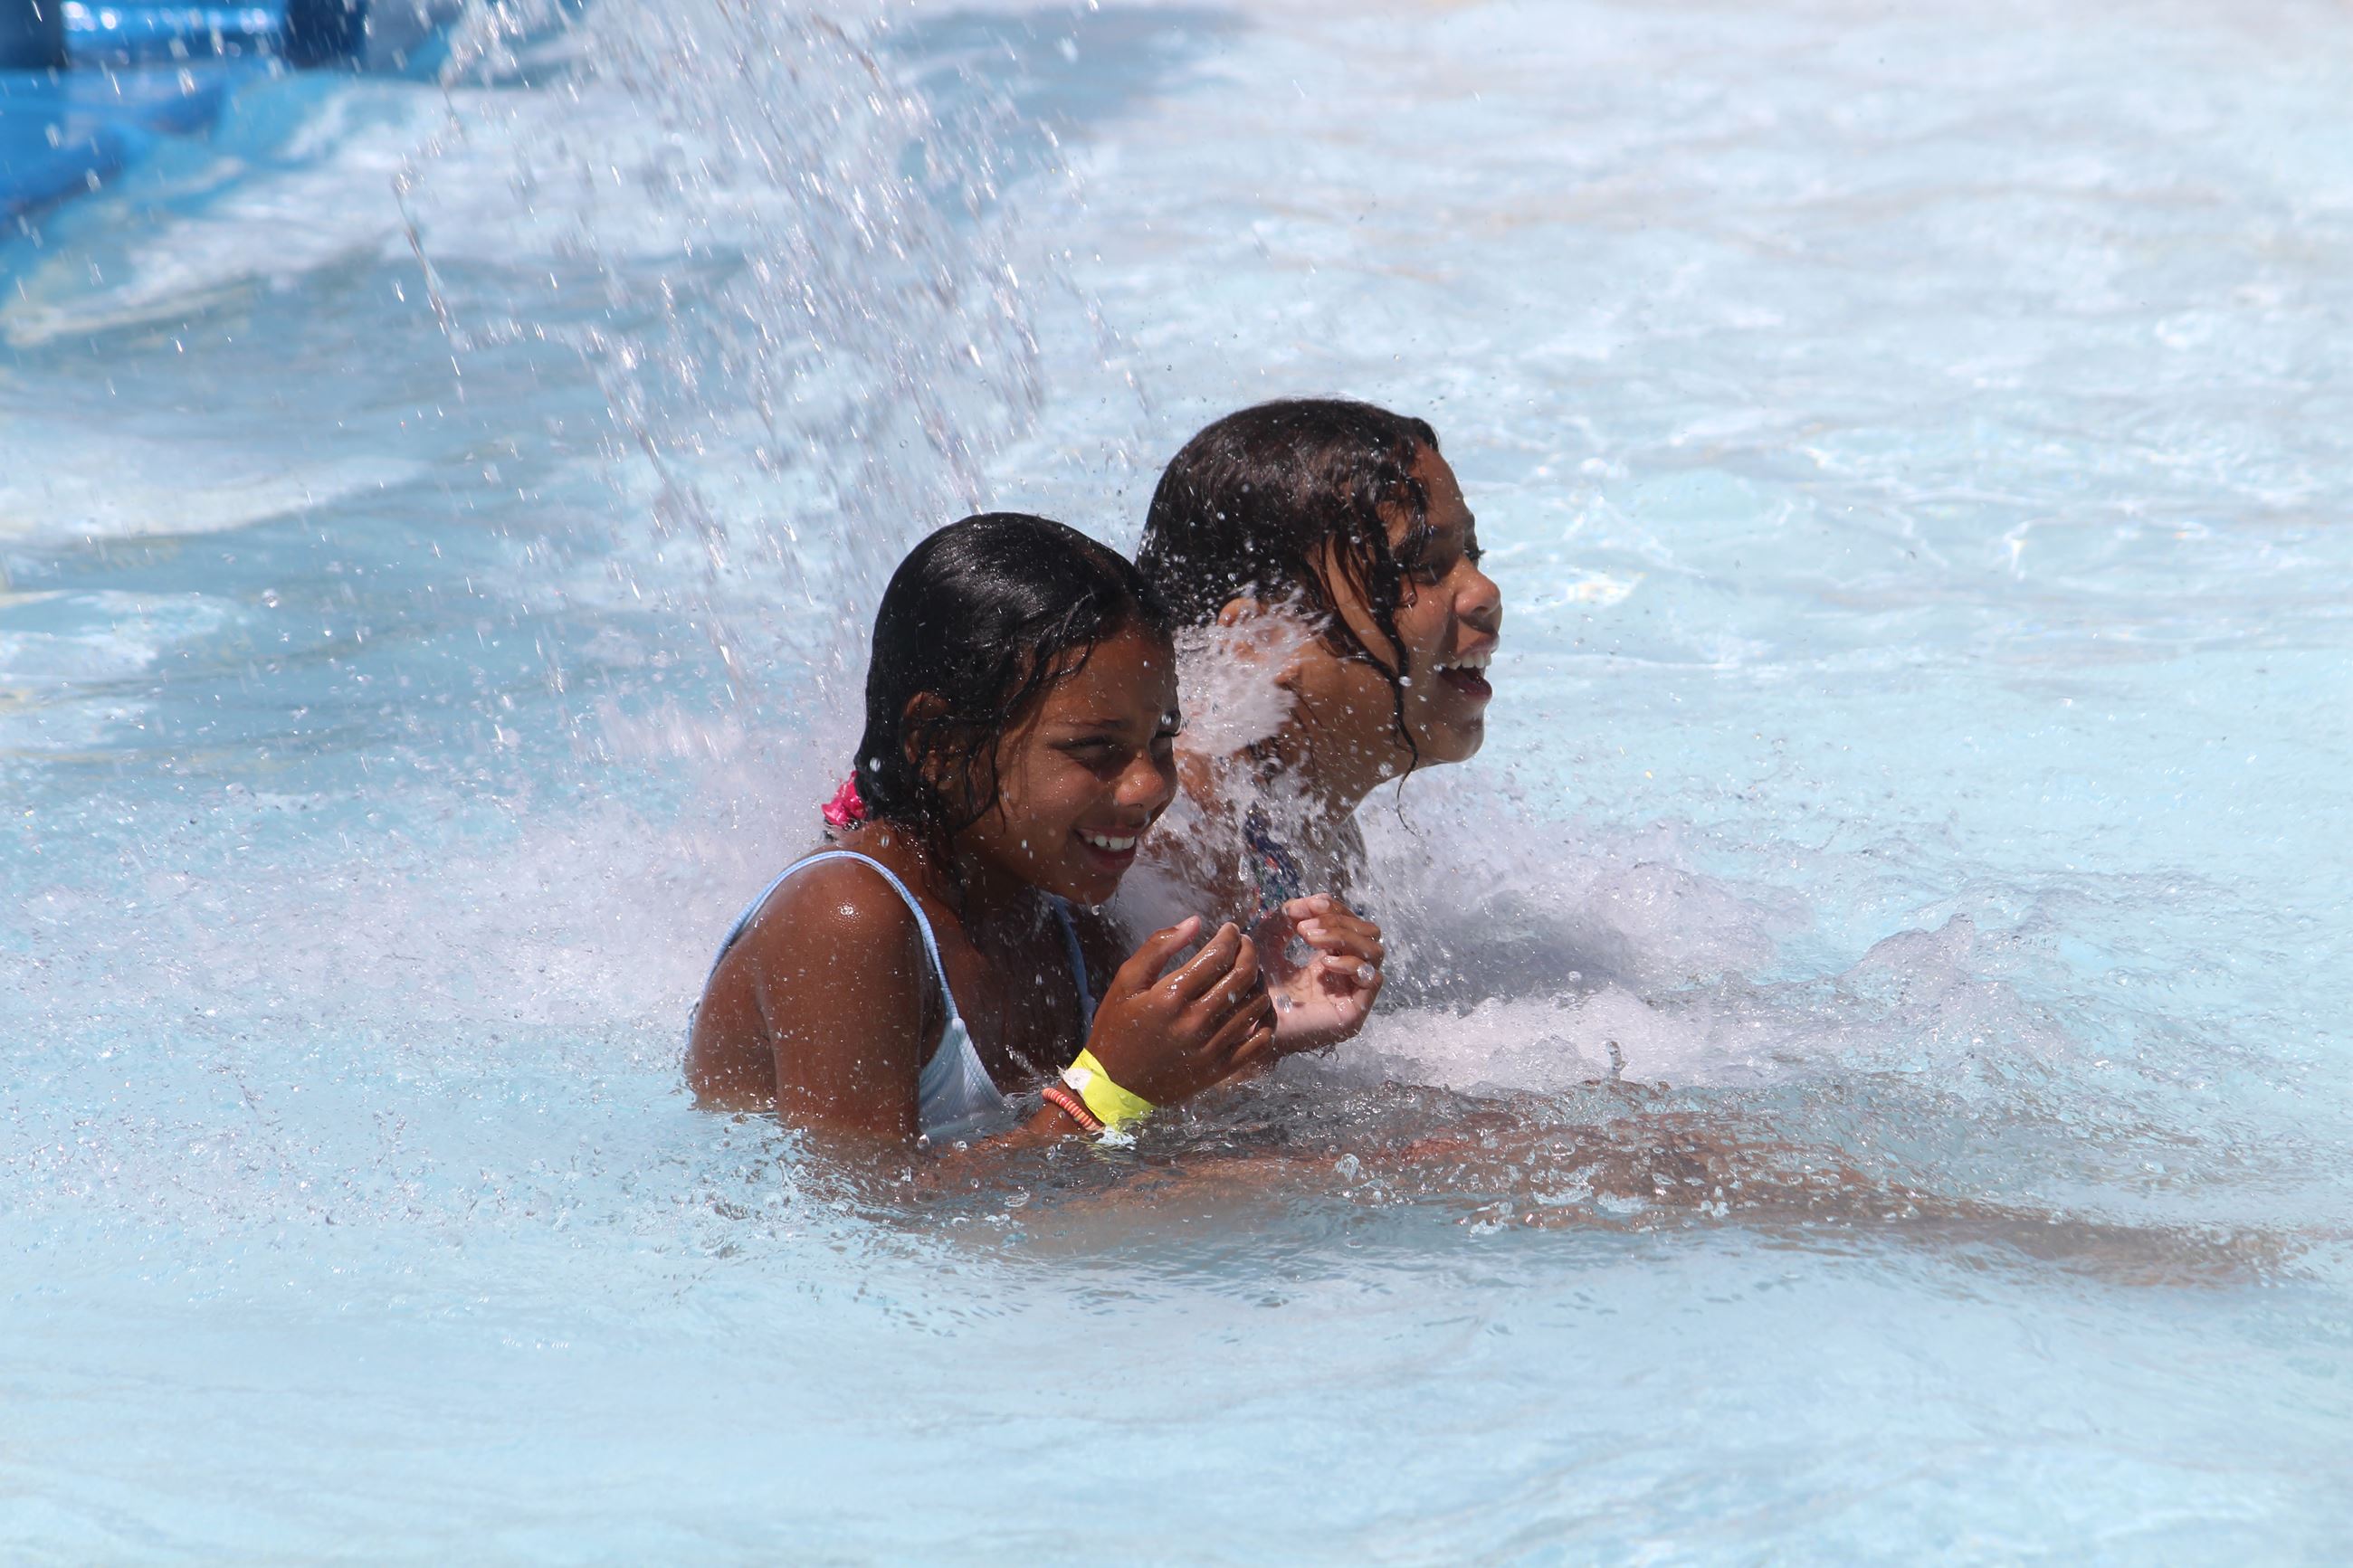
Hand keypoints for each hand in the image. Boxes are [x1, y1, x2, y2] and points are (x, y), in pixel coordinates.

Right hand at [1079, 916, 1277, 1107]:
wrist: (1115, 1085)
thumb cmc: (1117, 1028)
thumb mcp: (1126, 981)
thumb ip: (1158, 947)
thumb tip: (1195, 922)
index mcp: (1171, 996)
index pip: (1217, 956)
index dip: (1229, 936)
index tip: (1229, 929)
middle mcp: (1195, 1021)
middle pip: (1242, 977)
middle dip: (1249, 951)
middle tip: (1245, 943)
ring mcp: (1211, 1048)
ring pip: (1256, 1005)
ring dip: (1259, 980)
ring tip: (1250, 971)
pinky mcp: (1221, 1069)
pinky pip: (1260, 1042)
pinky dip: (1266, 1019)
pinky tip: (1259, 1006)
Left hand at [1258, 894, 1383, 1051]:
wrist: (1244, 1023)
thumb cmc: (1253, 985)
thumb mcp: (1270, 939)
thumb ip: (1290, 915)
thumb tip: (1313, 901)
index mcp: (1331, 961)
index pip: (1353, 924)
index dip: (1335, 909)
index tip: (1309, 906)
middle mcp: (1346, 977)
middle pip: (1369, 934)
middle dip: (1339, 922)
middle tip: (1305, 928)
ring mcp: (1352, 996)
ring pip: (1374, 952)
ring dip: (1344, 937)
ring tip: (1311, 938)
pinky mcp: (1352, 1015)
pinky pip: (1371, 979)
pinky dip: (1350, 963)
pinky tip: (1322, 962)